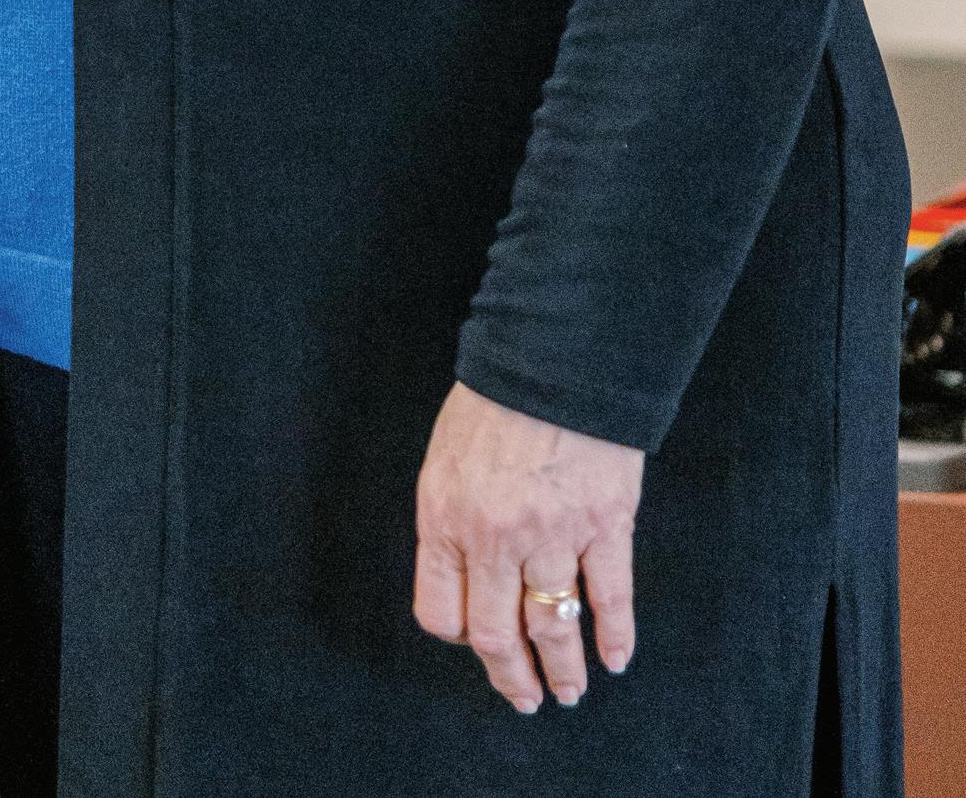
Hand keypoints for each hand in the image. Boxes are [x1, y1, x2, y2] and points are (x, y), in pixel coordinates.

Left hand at [413, 381, 640, 712]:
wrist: (550, 356)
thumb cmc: (494, 400)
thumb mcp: (446, 456)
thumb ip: (452, 518)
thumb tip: (462, 572)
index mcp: (446, 516)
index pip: (441, 611)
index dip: (460, 635)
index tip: (476, 643)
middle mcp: (495, 537)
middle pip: (497, 635)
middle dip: (511, 678)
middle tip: (525, 699)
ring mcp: (553, 535)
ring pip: (554, 627)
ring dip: (563, 670)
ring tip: (568, 692)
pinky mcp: (604, 525)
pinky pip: (610, 597)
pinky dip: (614, 635)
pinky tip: (614, 658)